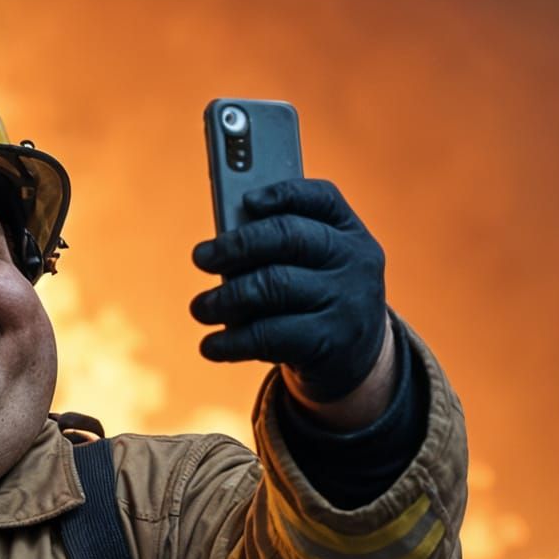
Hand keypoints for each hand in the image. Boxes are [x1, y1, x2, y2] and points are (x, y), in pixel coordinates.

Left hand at [190, 179, 386, 402]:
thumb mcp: (313, 269)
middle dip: (238, 245)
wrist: (358, 363)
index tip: (246, 201)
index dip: (282, 195)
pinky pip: (271, 335)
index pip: (321, 198)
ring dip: (226, 297)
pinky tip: (211, 346)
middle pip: (290, 237)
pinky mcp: (331, 342)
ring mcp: (347, 301)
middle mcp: (354, 261)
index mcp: (349, 232)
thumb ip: (278, 251)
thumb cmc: (317, 304)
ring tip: (200, 308)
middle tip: (201, 257)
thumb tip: (220, 249)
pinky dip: (232, 341)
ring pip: (275, 286)